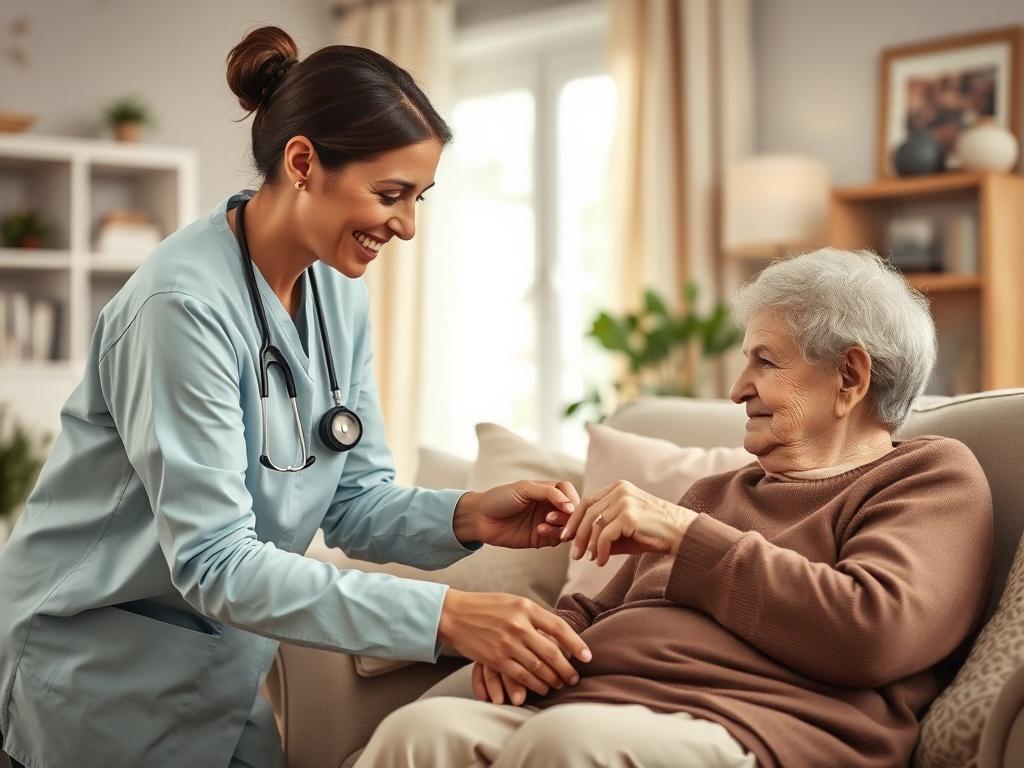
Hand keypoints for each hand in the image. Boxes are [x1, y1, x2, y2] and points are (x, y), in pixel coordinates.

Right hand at [438, 590, 589, 697]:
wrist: (454, 614)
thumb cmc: (486, 606)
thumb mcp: (513, 601)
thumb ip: (534, 615)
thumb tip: (558, 632)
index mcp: (525, 607)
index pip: (559, 627)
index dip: (576, 644)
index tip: (587, 657)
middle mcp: (518, 624)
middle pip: (551, 652)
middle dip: (566, 669)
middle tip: (574, 677)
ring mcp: (507, 643)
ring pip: (538, 667)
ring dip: (552, 679)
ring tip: (560, 684)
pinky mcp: (495, 659)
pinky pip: (521, 676)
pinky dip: (535, 684)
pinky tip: (541, 687)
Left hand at [456, 480, 579, 548]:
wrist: (480, 518)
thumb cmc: (500, 498)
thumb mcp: (524, 488)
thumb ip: (549, 493)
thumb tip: (571, 505)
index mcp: (547, 490)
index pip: (569, 492)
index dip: (572, 499)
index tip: (567, 506)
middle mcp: (550, 506)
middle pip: (572, 511)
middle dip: (568, 515)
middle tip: (552, 516)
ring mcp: (547, 523)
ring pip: (568, 526)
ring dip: (561, 525)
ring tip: (544, 522)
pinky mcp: (542, 538)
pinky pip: (557, 539)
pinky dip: (553, 535)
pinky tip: (540, 530)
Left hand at [560, 480, 698, 565]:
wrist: (682, 534)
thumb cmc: (653, 534)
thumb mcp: (624, 531)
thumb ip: (603, 533)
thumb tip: (581, 546)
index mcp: (618, 488)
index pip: (587, 502)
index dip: (573, 520)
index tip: (564, 536)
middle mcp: (620, 490)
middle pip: (587, 511)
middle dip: (576, 534)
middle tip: (572, 553)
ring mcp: (625, 501)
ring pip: (595, 524)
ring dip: (589, 545)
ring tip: (589, 559)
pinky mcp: (630, 515)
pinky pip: (606, 535)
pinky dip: (601, 550)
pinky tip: (602, 561)